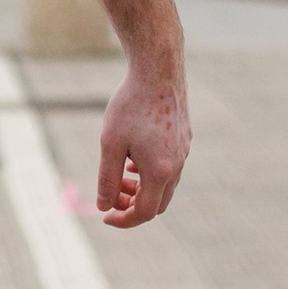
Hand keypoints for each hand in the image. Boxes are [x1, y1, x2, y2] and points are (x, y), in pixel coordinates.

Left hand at [94, 65, 190, 226]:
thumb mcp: (110, 143)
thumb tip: (103, 205)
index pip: (144, 212)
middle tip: (112, 196)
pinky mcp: (184, 138)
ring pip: (165, 185)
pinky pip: (170, 167)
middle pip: (158, 203)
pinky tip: (135, 159)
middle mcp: (177, 165)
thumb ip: (108, 178)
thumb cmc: (130, 105)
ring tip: (122, 176)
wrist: (157, 69)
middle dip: (134, 205)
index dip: (124, 219)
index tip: (105, 216)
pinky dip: (152, 173)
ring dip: (143, 189)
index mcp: (160, 171)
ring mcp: (183, 151)